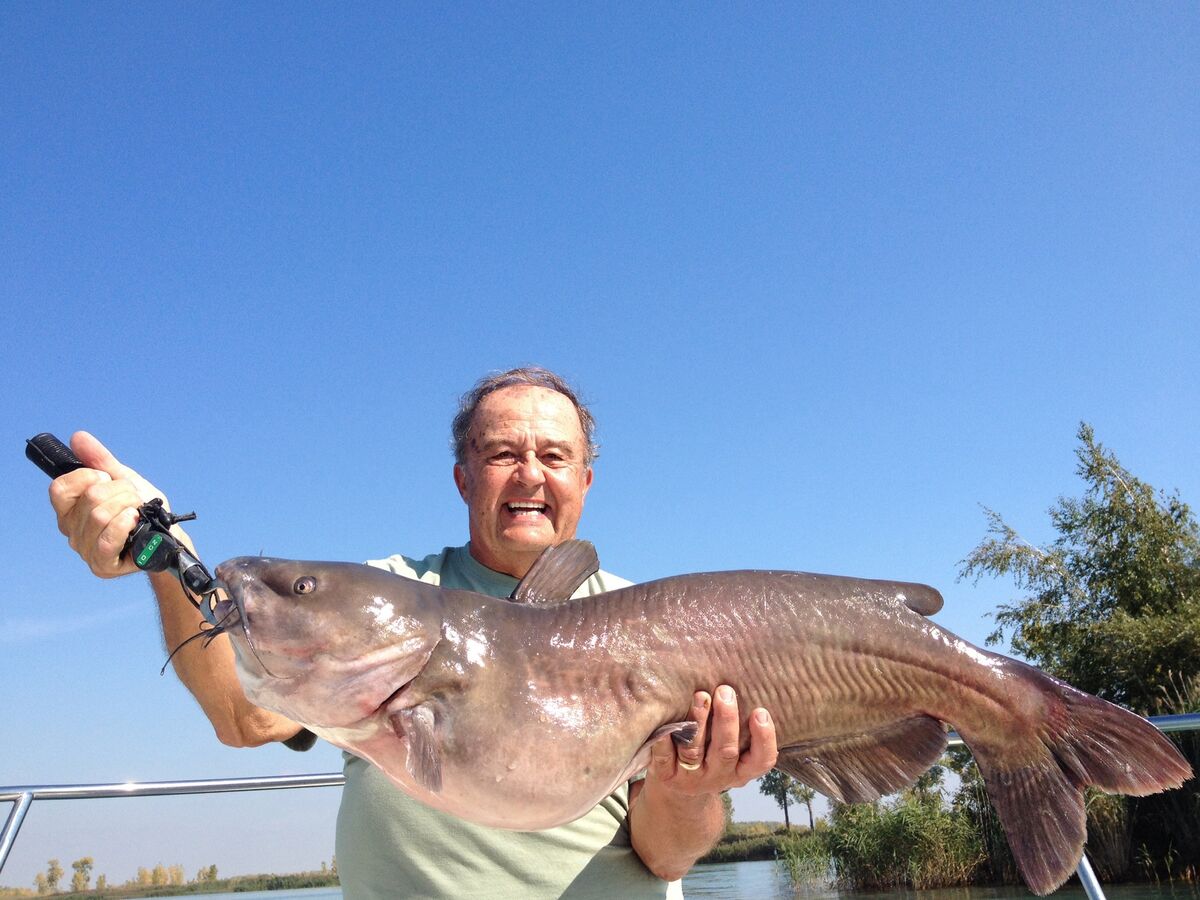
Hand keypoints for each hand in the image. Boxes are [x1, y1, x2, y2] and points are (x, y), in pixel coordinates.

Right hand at [48, 431, 168, 577]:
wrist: (168, 534)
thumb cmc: (143, 508)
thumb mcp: (123, 479)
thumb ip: (99, 459)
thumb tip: (78, 437)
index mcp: (70, 509)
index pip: (60, 488)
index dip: (88, 477)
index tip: (107, 478)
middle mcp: (72, 530)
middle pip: (89, 498)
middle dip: (121, 490)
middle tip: (132, 498)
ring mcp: (86, 549)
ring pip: (99, 515)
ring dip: (128, 506)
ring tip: (137, 511)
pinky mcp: (102, 565)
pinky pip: (107, 540)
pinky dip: (125, 523)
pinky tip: (135, 520)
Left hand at [648, 684, 777, 794]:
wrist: (676, 786)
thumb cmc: (710, 752)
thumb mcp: (730, 745)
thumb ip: (738, 724)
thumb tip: (744, 677)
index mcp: (741, 770)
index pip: (761, 760)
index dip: (764, 738)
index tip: (760, 711)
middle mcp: (719, 777)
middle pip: (726, 751)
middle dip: (726, 720)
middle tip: (725, 691)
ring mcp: (691, 778)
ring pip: (695, 751)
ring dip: (699, 722)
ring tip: (701, 696)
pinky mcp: (666, 775)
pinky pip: (664, 757)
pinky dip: (665, 740)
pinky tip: (667, 723)